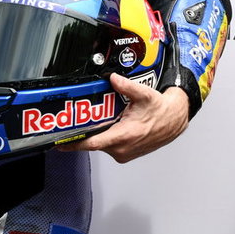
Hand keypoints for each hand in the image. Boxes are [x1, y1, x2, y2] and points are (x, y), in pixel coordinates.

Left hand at [65, 75, 189, 162]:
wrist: (174, 120)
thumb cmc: (161, 111)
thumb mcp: (144, 94)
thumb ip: (125, 86)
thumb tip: (112, 78)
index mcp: (124, 136)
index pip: (92, 144)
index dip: (74, 144)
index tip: (60, 143)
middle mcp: (123, 149)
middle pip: (94, 143)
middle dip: (84, 133)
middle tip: (77, 121)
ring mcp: (124, 154)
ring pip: (102, 145)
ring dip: (97, 134)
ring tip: (98, 120)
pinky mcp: (126, 155)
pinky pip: (109, 147)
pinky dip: (106, 138)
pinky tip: (110, 126)